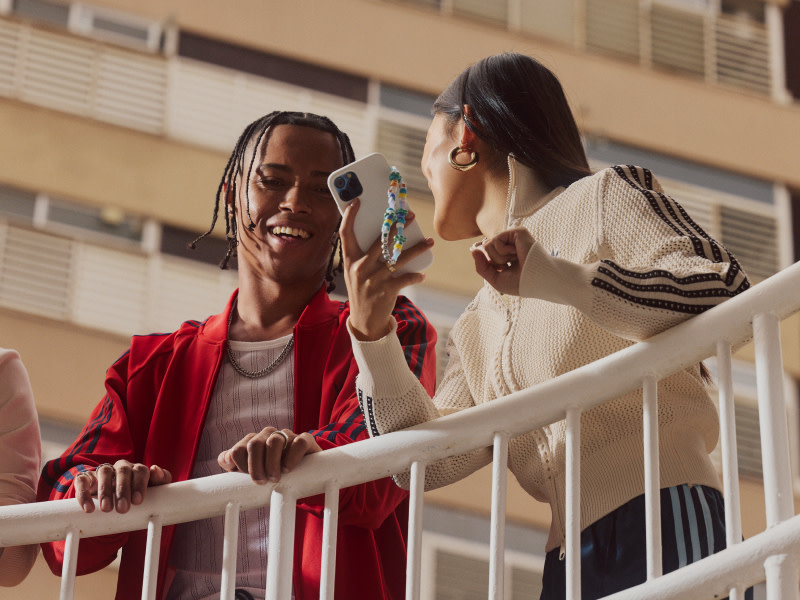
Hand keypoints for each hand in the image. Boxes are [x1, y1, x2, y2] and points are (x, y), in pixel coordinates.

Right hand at [74, 461, 171, 513]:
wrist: (114, 502)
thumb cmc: (136, 495)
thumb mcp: (152, 490)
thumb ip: (160, 480)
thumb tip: (157, 471)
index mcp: (137, 469)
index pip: (141, 470)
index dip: (139, 484)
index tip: (138, 501)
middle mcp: (120, 467)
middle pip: (123, 471)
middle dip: (123, 489)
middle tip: (123, 509)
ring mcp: (103, 472)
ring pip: (104, 472)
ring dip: (105, 490)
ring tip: (106, 509)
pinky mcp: (87, 479)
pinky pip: (83, 480)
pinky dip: (84, 493)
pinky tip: (88, 508)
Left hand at [217, 427, 321, 483]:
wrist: (303, 470)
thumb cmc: (272, 470)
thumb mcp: (250, 469)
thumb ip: (233, 463)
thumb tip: (225, 459)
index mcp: (254, 440)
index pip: (239, 449)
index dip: (240, 466)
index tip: (247, 480)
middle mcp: (269, 434)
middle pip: (254, 444)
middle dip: (255, 466)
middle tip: (261, 482)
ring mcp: (287, 435)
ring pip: (275, 440)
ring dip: (272, 462)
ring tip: (275, 478)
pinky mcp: (305, 440)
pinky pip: (298, 442)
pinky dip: (292, 456)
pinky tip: (288, 469)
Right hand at [340, 198, 432, 340]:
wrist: (364, 322)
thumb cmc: (362, 291)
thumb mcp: (355, 273)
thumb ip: (364, 255)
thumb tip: (386, 234)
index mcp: (349, 260)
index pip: (345, 232)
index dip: (350, 215)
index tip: (358, 201)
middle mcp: (360, 267)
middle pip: (380, 240)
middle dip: (397, 226)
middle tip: (410, 216)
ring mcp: (373, 280)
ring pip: (399, 258)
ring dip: (417, 249)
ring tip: (428, 242)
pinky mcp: (386, 291)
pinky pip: (406, 278)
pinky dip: (416, 275)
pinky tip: (422, 274)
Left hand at [471, 227, 534, 295]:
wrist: (536, 280)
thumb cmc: (520, 283)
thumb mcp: (495, 279)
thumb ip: (482, 267)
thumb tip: (473, 251)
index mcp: (505, 256)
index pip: (485, 254)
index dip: (488, 263)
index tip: (502, 269)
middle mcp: (508, 245)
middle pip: (484, 250)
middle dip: (494, 262)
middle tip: (509, 266)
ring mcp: (512, 238)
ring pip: (487, 245)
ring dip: (498, 258)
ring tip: (514, 260)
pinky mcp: (517, 232)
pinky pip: (496, 240)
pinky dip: (502, 251)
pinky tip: (515, 254)